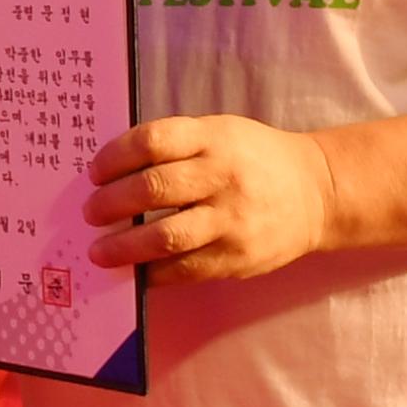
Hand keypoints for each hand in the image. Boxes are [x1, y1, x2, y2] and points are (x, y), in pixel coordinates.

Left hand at [82, 114, 338, 285]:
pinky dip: (154, 272)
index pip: (153, 141)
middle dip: (112, 203)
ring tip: (99, 251)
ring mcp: (232, 220)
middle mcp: (223, 176)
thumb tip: (113, 172)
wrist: (317, 193)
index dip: (115, 156)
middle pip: (154, 188)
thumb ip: (176, 146)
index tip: (94, 171)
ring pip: (167, 237)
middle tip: (90, 212)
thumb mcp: (221, 133)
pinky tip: (136, 271)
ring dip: (124, 247)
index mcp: (215, 139)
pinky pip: (186, 269)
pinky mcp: (238, 257)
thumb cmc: (255, 159)